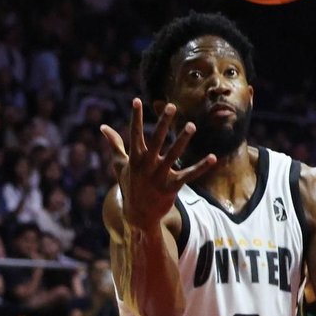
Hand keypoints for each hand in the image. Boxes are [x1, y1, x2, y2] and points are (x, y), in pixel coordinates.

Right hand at [100, 99, 216, 232]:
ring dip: (182, 140)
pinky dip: (201, 167)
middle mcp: (146, 165)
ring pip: (173, 154)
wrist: (137, 215)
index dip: (136, 117)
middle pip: (156, 140)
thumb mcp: (121, 165)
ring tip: (192, 125)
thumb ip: (115, 145)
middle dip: (163, 123)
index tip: (136, 100)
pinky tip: (212, 157)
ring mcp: (158, 176)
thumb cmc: (130, 185)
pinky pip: (188, 175)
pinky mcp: (171, 187)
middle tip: (171, 106)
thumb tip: (103, 126)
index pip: (134, 134)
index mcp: (135, 158)